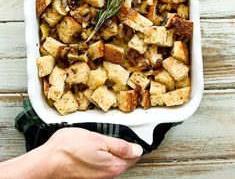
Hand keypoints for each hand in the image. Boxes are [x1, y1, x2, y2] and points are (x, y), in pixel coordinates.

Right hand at [0, 128, 142, 178]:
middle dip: (123, 146)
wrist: (48, 161)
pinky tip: (92, 146)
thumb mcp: (98, 139)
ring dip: (111, 150)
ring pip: (113, 161)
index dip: (134, 143)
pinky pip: (102, 164)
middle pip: (124, 159)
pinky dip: (101, 154)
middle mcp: (108, 174)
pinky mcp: (90, 175)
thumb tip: (137, 149)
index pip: (134, 155)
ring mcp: (99, 176)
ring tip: (101, 138)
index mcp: (114, 165)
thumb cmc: (69, 148)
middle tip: (113, 133)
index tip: (131, 133)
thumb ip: (120, 146)